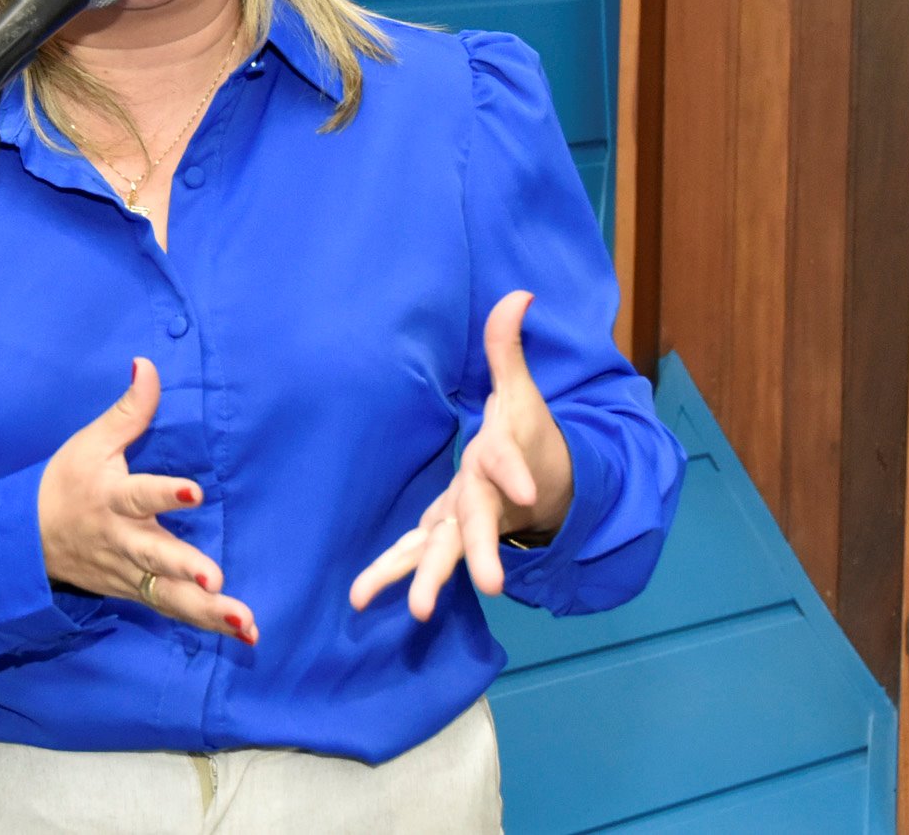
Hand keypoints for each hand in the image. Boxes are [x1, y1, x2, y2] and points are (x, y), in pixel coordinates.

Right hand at [39, 357, 257, 642]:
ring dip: (207, 611)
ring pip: (169, 596)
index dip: (164, 493)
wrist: (26, 540)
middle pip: (156, 557)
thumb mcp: (91, 442)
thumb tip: (148, 364)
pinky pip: (173, 610)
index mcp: (111, 498)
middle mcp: (122, 540)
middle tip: (216, 580)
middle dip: (185, 569)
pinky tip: (245, 634)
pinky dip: (207, 625)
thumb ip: (129, 410)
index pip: (139, 495)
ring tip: (245, 621)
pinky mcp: (136, 593)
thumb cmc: (66, 482)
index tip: (193, 490)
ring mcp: (130, 573)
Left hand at [349, 290, 572, 618]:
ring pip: (447, 553)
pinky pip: (415, 554)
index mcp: (500, 461)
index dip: (513, 471)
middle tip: (490, 586)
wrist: (548, 487)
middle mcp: (483, 499)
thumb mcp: (519, 391)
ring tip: (416, 613)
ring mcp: (464, 522)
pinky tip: (360, 595)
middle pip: (481, 527)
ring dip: (427, 579)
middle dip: (482, 554)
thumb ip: (507, 348)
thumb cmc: (526, 434)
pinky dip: (391, 571)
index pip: (506, 463)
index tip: (522, 489)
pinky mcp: (444, 534)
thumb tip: (516, 295)